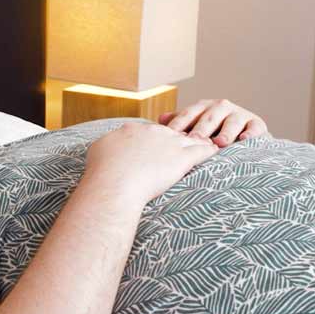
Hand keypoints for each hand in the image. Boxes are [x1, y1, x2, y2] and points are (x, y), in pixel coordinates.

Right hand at [84, 122, 219, 204]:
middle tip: (182, 148)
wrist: (114, 183)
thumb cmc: (102, 172)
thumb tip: (108, 147)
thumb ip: (108, 146)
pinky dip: (210, 151)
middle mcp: (152, 132)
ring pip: (189, 139)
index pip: (148, 132)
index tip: (156, 148)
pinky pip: (202, 151)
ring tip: (206, 145)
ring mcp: (169, 143)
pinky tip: (216, 152)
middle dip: (176, 140)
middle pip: (170, 133)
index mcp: (133, 130)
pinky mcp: (182, 158)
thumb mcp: (98, 151)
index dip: (153, 140)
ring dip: (197, 141)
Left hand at [158, 99, 267, 146]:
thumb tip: (160, 119)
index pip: (188, 115)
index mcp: (203, 107)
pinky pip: (255, 128)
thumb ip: (180, 122)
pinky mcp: (257, 123)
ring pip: (232, 122)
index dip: (179, 124)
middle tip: (193, 140)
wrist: (243, 135)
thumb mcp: (195, 125)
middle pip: (209, 118)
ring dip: (226, 132)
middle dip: (201, 129)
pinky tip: (245, 140)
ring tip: (219, 142)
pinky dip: (251, 134)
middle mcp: (221, 107)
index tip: (170, 135)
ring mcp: (240, 114)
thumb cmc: (212, 131)